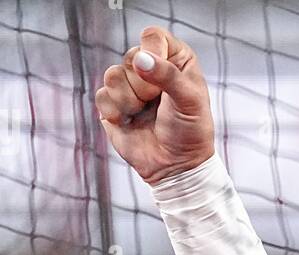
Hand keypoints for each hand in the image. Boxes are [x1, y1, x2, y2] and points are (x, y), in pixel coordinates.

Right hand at [95, 25, 213, 183]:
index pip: (153, 37)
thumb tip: (140, 60)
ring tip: (144, 114)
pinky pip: (101, 96)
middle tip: (158, 104)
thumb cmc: (190, 132)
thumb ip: (168, 75)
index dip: (153, 55)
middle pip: (130, 57)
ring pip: (112, 75)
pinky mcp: (112, 103)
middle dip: (143, 86)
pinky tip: (131, 122)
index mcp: (173, 59)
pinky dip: (116, 113)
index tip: (165, 78)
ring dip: (129, 101)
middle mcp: (150, 67)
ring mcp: (129, 85)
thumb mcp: (190, 100)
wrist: (176, 167)